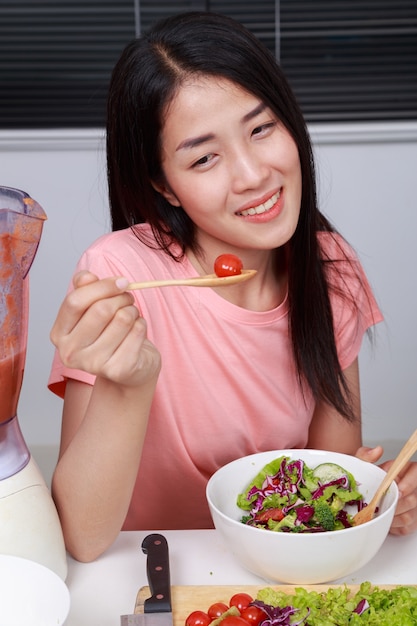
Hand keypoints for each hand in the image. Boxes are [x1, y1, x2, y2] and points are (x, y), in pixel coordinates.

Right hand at [50, 270, 160, 386]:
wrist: (128, 371)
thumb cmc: (108, 334)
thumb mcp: (92, 309)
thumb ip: (85, 288)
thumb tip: (86, 276)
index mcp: (59, 334)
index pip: (75, 301)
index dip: (102, 286)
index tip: (121, 281)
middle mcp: (71, 352)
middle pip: (101, 309)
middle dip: (122, 298)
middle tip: (128, 300)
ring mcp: (94, 364)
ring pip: (123, 318)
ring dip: (133, 311)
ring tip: (131, 317)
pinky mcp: (118, 370)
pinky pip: (137, 331)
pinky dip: (142, 325)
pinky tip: (137, 332)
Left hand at [355, 445, 416, 534]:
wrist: (363, 490)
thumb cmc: (366, 477)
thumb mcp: (362, 463)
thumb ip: (366, 455)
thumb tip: (377, 450)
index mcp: (406, 469)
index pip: (416, 473)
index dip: (409, 483)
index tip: (398, 490)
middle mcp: (413, 487)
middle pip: (413, 499)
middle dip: (396, 504)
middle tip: (381, 505)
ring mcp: (414, 504)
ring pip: (410, 516)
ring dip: (392, 517)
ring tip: (379, 512)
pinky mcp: (412, 519)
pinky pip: (406, 527)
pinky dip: (394, 526)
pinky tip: (385, 520)